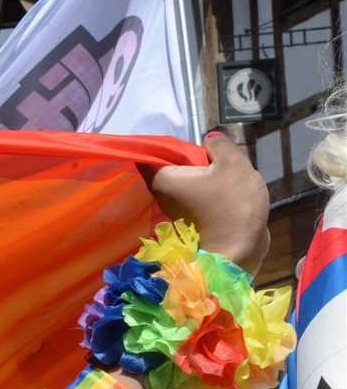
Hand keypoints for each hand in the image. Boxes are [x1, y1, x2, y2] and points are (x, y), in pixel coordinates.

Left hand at [146, 131, 270, 274]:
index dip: (163, 143)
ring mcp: (174, 208)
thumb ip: (220, 145)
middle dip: (189, 157)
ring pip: (185, 180)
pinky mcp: (188, 218)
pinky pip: (194, 194)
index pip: (148, 154)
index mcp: (162, 179)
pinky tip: (223, 186)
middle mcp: (162, 195)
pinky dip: (205, 187)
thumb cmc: (232, 205)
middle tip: (209, 153)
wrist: (240, 251)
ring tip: (221, 169)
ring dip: (201, 172)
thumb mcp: (232, 164)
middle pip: (169, 166)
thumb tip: (209, 137)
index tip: (183, 138)